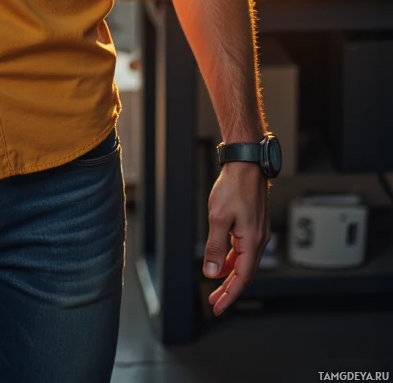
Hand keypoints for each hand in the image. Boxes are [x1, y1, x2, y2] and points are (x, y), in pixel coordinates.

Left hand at [203, 163, 269, 316]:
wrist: (246, 163)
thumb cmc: (234, 186)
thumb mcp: (218, 218)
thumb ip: (215, 247)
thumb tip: (212, 272)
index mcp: (252, 242)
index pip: (241, 278)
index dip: (229, 295)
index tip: (218, 307)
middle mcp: (259, 240)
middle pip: (245, 274)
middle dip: (229, 289)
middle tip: (215, 302)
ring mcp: (257, 232)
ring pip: (244, 262)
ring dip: (230, 275)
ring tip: (216, 285)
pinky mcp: (254, 225)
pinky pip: (244, 250)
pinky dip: (233, 259)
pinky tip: (224, 262)